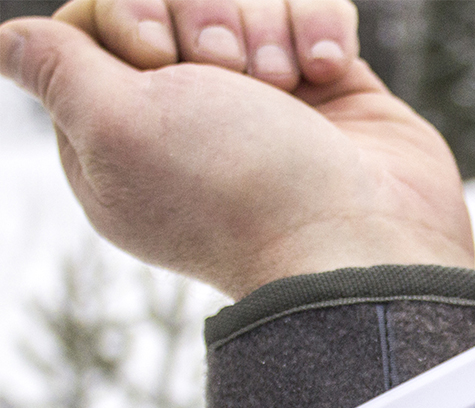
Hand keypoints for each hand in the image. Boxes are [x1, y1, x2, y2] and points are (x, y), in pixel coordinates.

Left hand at [0, 0, 474, 297]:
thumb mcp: (115, 126)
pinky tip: (325, 74)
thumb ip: (54, 67)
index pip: (100, 21)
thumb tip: (7, 42)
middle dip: (203, 12)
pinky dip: (318, 28)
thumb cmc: (238, 189)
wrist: (360, 239)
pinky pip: (314, 9)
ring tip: (286, 85)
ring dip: (265, 24)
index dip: (129, 10)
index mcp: (125, 138)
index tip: (158, 55)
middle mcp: (195, 118)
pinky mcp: (330, 94)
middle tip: (230, 73)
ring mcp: (268, 105)